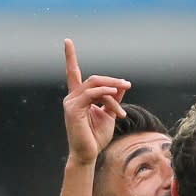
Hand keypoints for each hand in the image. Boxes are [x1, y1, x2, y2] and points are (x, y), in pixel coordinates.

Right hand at [62, 38, 130, 163]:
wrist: (88, 154)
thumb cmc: (97, 137)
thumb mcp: (109, 114)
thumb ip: (113, 100)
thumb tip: (120, 87)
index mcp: (79, 97)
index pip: (73, 73)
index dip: (70, 57)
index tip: (67, 40)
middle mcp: (72, 97)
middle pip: (93, 79)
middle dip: (112, 80)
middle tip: (127, 85)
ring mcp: (70, 102)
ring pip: (94, 85)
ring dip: (112, 89)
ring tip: (124, 97)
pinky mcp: (73, 109)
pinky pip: (90, 94)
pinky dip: (104, 93)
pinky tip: (114, 95)